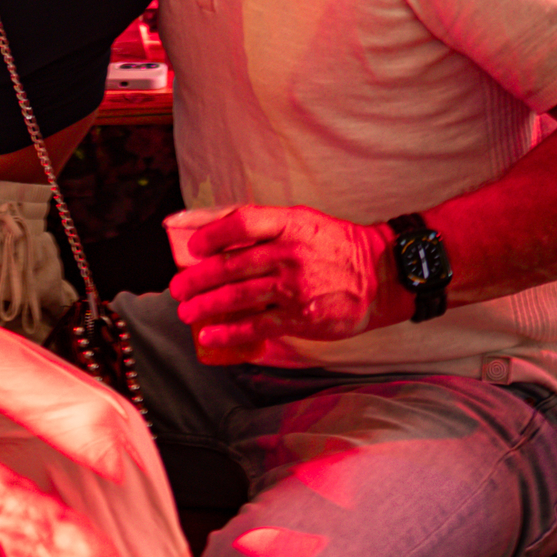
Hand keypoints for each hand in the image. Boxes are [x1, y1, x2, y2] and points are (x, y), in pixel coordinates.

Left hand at [169, 204, 393, 363]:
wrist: (379, 275)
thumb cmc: (337, 246)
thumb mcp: (305, 221)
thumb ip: (268, 226)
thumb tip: (221, 232)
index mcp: (290, 224)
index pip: (242, 222)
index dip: (213, 234)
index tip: (193, 248)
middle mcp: (290, 253)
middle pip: (232, 265)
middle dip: (197, 279)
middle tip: (177, 288)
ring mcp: (294, 287)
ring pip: (239, 296)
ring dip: (206, 306)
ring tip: (186, 312)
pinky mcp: (300, 317)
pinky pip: (257, 324)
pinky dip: (229, 331)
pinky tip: (210, 335)